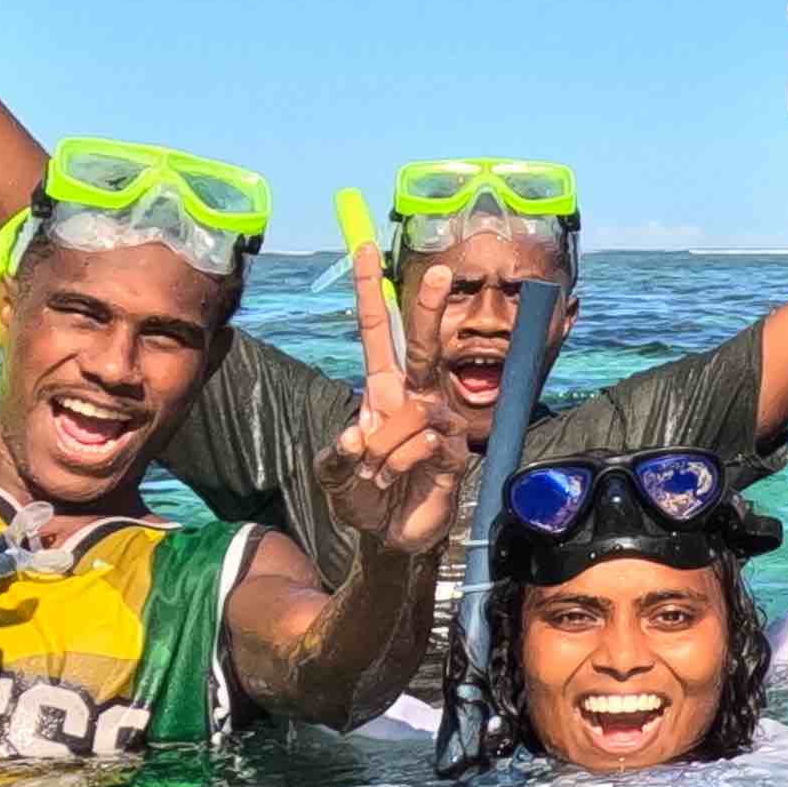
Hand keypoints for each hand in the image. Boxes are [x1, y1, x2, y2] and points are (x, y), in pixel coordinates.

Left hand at [316, 215, 473, 561]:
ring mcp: (437, 422)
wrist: (391, 537)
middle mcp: (413, 398)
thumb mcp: (332, 476)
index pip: (377, 334)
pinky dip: (402, 463)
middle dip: (430, 307)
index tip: (365, 249)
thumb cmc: (362, 496)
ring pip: (409, 411)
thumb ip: (336, 456)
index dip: (370, 293)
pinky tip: (401, 479)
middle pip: (422, 344)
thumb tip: (358, 432)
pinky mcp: (455, 450)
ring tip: (379, 475)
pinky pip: (425, 441)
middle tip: (442, 272)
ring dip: (383, 449)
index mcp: (382, 391)